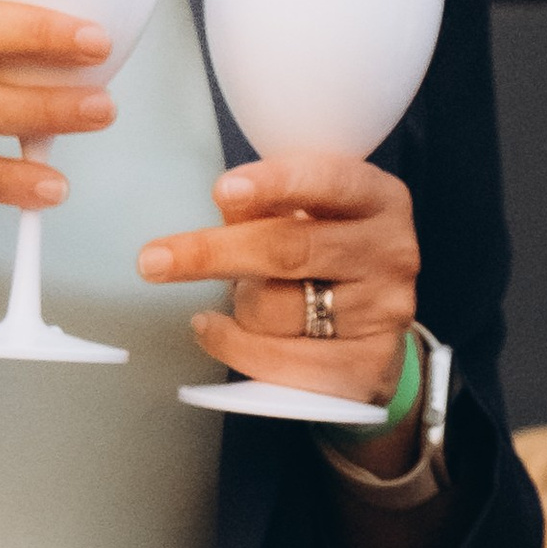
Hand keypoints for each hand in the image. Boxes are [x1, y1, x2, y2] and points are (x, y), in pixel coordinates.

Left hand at [138, 152, 420, 449]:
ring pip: (276, 308)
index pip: (327, 181)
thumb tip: (227, 202)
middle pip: (289, 249)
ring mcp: (385, 312)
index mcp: (381, 198)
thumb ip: (271, 204)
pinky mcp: (368, 366)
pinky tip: (212, 329)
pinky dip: (232, 346)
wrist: (376, 326)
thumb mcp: (312, 213)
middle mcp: (392, 251)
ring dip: (237, 304)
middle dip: (214, 253)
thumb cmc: (329, 254)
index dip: (274, 183)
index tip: (222, 190)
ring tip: (243, 295)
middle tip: (153, 260)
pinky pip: (279, 360)